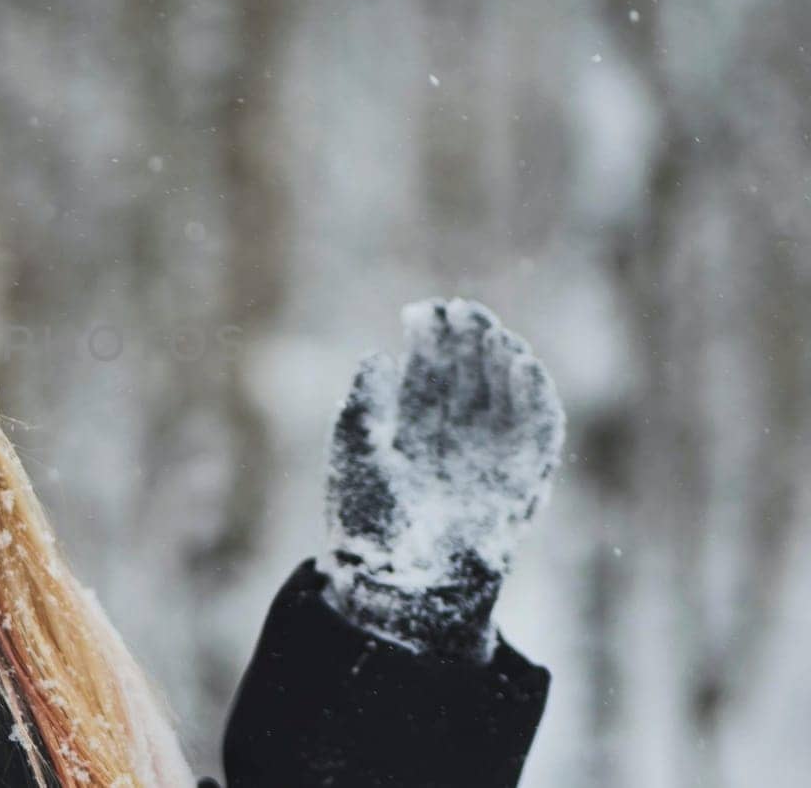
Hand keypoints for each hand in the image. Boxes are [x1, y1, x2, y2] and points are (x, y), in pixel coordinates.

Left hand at [319, 298, 564, 661]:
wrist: (400, 586)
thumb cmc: (367, 525)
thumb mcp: (355, 453)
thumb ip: (364, 402)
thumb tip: (378, 355)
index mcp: (414, 440)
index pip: (428, 379)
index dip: (429, 344)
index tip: (422, 310)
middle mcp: (454, 449)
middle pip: (468, 382)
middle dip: (467, 343)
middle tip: (461, 309)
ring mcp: (490, 465)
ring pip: (504, 400)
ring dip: (501, 362)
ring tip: (490, 329)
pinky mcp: (523, 483)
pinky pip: (538, 434)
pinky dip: (536, 398)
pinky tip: (522, 363)